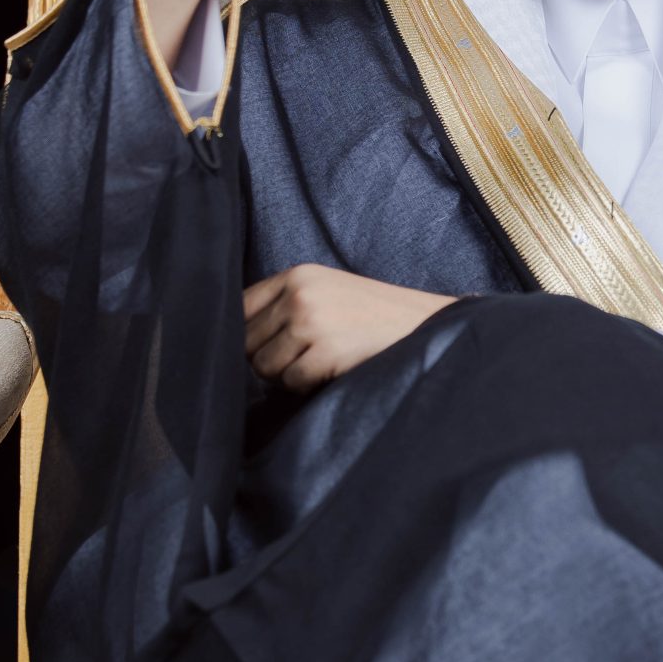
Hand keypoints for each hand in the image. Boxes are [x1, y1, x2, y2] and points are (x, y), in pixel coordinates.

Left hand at [243, 265, 457, 395]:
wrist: (423, 324)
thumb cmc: (373, 314)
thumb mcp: (327, 290)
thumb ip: (285, 303)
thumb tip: (239, 340)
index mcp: (297, 275)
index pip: (239, 306)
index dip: (243, 333)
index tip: (259, 347)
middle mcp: (299, 295)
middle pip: (247, 342)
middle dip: (266, 358)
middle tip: (298, 360)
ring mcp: (312, 323)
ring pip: (264, 367)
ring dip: (286, 376)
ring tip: (317, 365)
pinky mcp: (326, 353)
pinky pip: (291, 382)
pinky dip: (306, 386)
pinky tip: (330, 373)